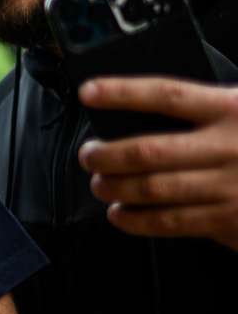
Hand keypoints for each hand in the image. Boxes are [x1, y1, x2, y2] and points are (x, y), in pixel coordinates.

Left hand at [77, 77, 237, 249]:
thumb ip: (210, 107)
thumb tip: (146, 108)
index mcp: (233, 109)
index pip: (167, 95)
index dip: (123, 93)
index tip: (89, 92)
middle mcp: (228, 147)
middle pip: (147, 150)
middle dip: (105, 154)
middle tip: (89, 154)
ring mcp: (227, 186)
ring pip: (151, 188)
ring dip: (113, 188)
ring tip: (100, 183)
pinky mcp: (228, 220)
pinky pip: (169, 222)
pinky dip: (135, 220)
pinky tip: (121, 214)